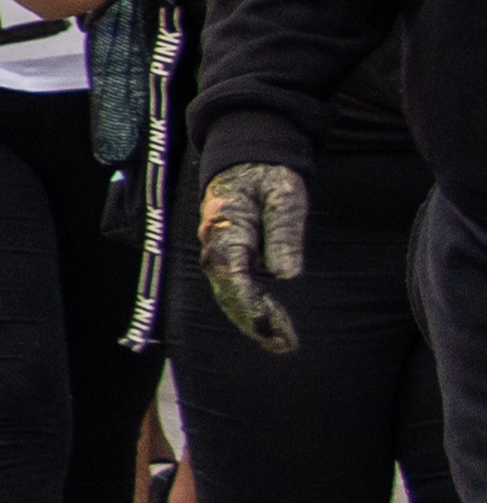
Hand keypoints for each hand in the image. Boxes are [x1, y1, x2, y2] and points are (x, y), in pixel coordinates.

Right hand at [199, 161, 309, 353]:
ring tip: (282, 342)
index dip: (250, 303)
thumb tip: (286, 275)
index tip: (270, 325)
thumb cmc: (268, 176)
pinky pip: (233, 288)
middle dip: (253, 321)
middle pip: (227, 291)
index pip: (233, 273)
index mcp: (226, 227)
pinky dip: (249, 308)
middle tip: (284, 344)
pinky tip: (270, 323)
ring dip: (252, 320)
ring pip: (228, 294)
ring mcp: (218, 251)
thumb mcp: (284, 196)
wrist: (245, 158)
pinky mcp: (227, 256)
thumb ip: (284, 232)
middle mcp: (215, 244)